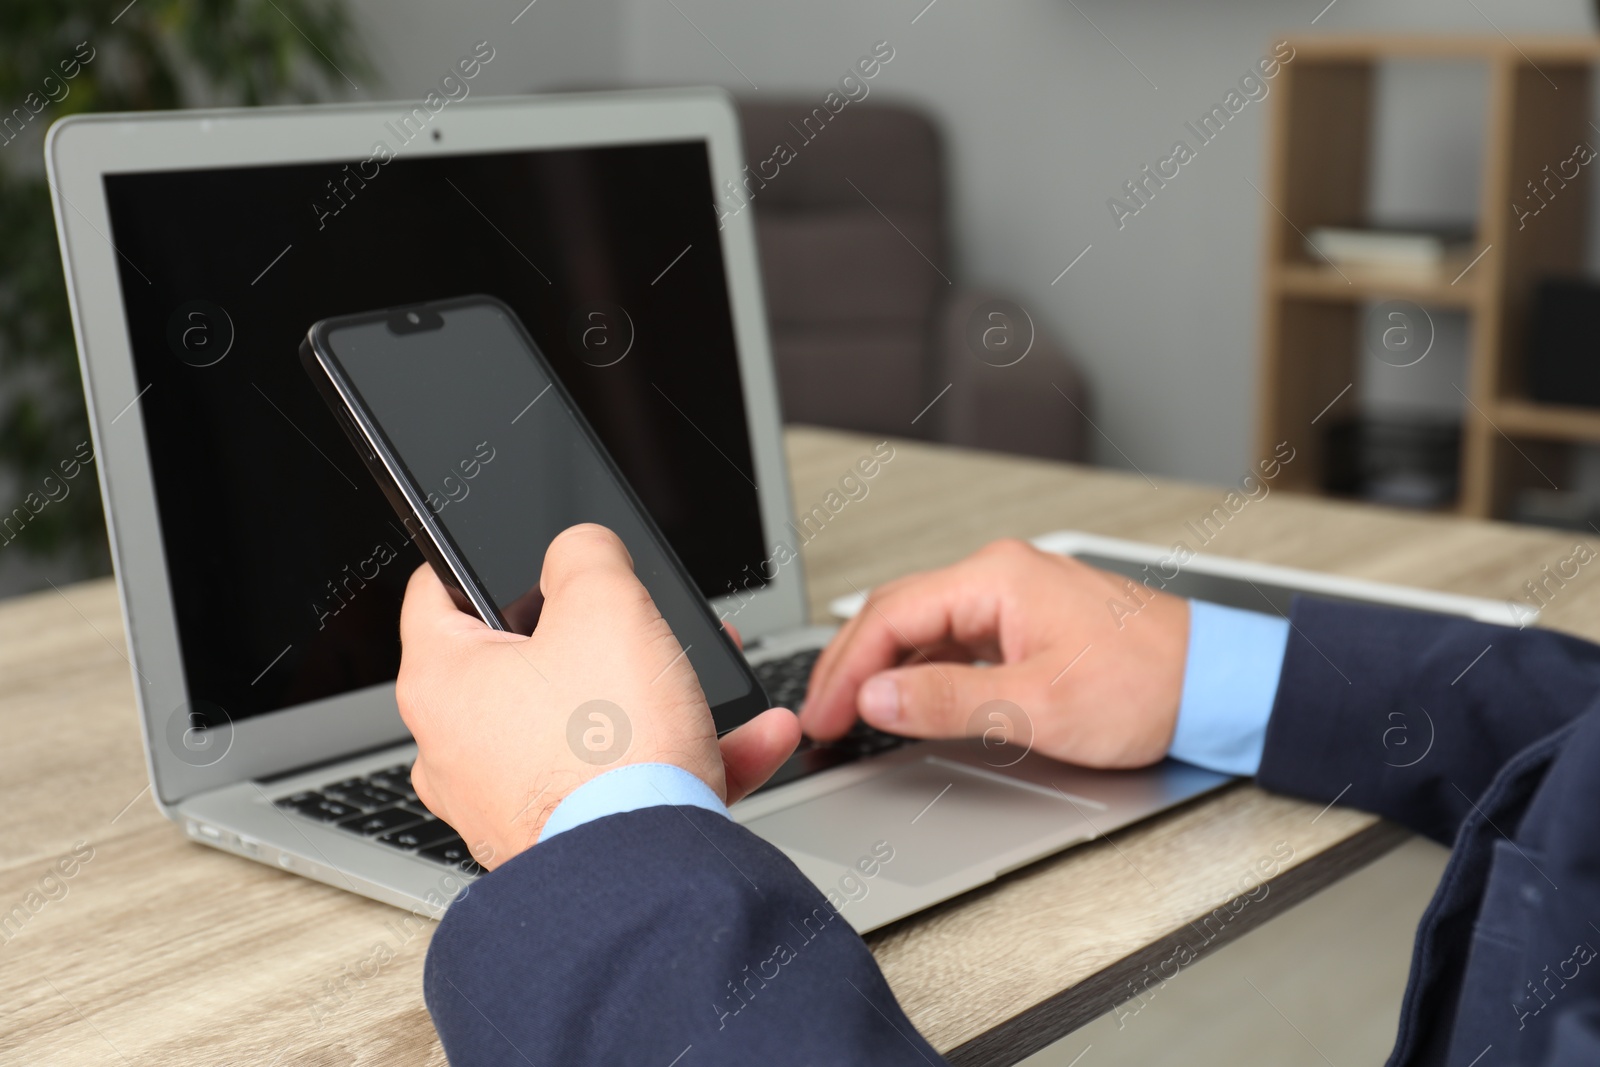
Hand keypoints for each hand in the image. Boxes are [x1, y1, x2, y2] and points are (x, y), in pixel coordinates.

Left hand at [396, 523, 800, 868]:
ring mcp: (512, 803)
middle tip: (645, 622)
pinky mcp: (567, 842)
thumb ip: (587, 553)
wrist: (644, 876)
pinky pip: (626, 783)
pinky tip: (752, 740)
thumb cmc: (608, 751)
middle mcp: (460, 750)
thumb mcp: (607, 605)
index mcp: (443, 683)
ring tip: (715, 680)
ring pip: (590, 725)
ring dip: (660, 697)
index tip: (518, 551)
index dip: (479, 558)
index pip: (436, 592)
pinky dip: (686, 758)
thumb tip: (580, 548)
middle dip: (606, 636)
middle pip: (530, 662)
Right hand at [800, 539, 1189, 767]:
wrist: (1218, 686)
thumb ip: (945, 702)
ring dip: (883, 670)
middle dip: (852, 667)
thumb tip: (876, 700)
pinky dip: (919, 671)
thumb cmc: (1150, 684)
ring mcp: (1012, 597)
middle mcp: (1000, 576)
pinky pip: (952, 640)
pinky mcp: (1026, 622)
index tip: (824, 715)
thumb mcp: (1037, 705)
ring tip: (853, 714)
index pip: (889, 616)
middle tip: (823, 719)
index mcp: (996, 579)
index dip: (845, 670)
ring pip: (921, 628)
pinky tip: (905, 702)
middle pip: (896, 615)